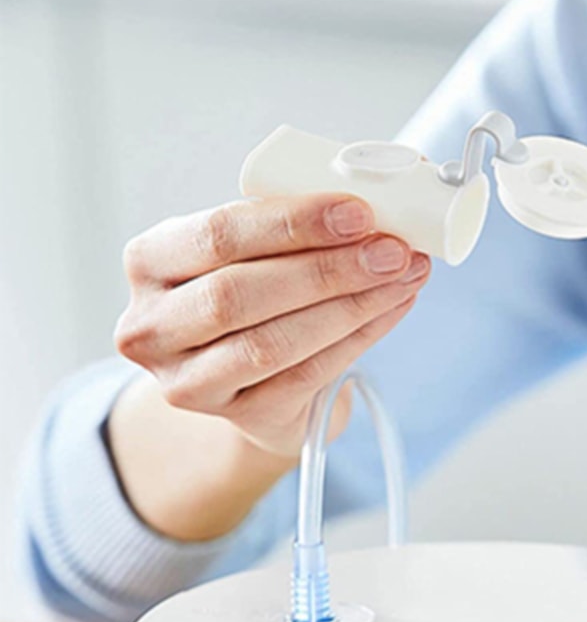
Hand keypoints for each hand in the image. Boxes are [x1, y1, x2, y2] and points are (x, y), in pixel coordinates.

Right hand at [109, 194, 428, 541]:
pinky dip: (358, 339)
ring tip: (404, 276)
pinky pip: (305, 376)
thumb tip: (376, 203)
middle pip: (240, 294)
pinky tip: (392, 309)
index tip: (359, 212)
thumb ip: (291, 225)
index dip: (292, 223)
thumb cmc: (255, 295)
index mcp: (148, 261)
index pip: (217, 234)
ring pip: (271, 343)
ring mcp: (187, 382)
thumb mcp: (252, 251)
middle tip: (392, 249)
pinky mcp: (236, 417)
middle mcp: (151, 326)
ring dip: (350, 306)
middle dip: (327, 268)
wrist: (251, 380)